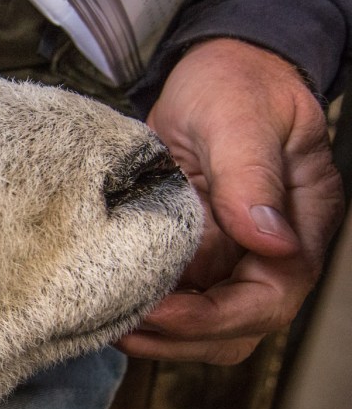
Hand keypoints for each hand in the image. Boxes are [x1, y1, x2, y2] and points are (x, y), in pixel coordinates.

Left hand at [117, 38, 344, 364]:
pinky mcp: (198, 252)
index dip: (213, 317)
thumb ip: (251, 175)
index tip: (158, 312)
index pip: (271, 297)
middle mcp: (271, 250)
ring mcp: (234, 255)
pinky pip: (178, 298)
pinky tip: (109, 301)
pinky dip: (146, 309)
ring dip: (159, 335)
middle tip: (119, 326)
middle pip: (238, 328)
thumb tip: (271, 242)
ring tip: (107, 322)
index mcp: (301, 220)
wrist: (216, 69)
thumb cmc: (236, 82)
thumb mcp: (239, 116)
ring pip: (205, 326)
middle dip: (179, 339)